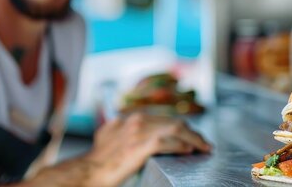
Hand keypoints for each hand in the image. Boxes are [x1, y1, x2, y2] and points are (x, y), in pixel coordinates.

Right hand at [25, 113, 210, 186]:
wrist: (87, 172)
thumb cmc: (97, 161)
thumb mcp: (108, 136)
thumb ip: (121, 130)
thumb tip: (126, 126)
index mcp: (130, 118)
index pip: (164, 118)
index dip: (181, 127)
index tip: (192, 135)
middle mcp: (135, 120)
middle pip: (173, 121)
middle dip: (192, 132)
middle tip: (204, 142)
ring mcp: (138, 132)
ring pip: (175, 128)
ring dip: (193, 138)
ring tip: (204, 147)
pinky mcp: (139, 146)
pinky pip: (168, 142)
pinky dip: (181, 145)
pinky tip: (189, 151)